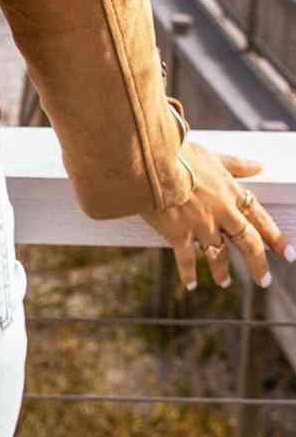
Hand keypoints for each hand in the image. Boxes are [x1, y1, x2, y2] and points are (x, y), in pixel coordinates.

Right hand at [140, 137, 294, 290]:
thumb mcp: (213, 156)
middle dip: (258, 264)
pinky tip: (191, 284)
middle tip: (264, 281)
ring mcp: (201, 226)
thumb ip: (236, 165)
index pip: (260, 219)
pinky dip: (189, 273)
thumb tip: (259, 166)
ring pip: (218, 255)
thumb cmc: (181, 153)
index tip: (287, 254)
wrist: (154, 162)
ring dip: (222, 271)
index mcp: (231, 193)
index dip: (275, 237)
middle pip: (247, 243)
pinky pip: (186, 259)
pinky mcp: (178, 233)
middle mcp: (221, 213)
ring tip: (225, 282)